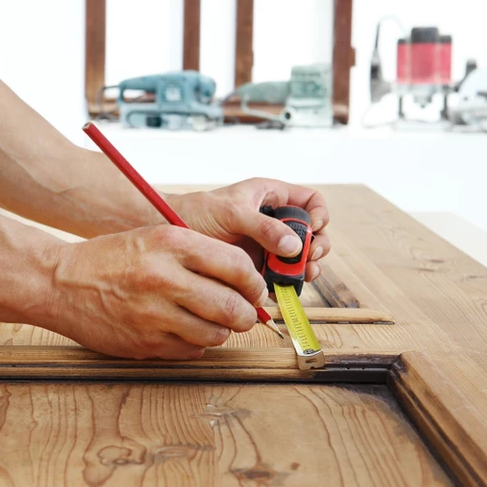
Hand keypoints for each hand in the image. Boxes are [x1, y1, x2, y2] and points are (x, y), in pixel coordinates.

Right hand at [46, 225, 267, 359]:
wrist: (59, 283)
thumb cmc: (110, 259)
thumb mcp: (155, 237)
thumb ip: (199, 255)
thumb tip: (245, 281)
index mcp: (172, 243)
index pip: (237, 266)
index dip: (254, 283)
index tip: (253, 289)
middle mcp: (164, 278)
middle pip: (233, 307)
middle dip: (246, 314)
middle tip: (243, 313)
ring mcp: (154, 314)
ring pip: (215, 333)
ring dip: (221, 331)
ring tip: (210, 321)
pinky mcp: (145, 343)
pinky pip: (191, 350)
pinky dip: (196, 343)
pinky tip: (183, 330)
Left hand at [168, 178, 329, 281]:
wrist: (169, 234)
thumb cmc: (197, 212)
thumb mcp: (232, 212)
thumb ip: (263, 227)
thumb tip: (294, 246)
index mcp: (271, 198)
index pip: (310, 202)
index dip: (318, 214)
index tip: (312, 227)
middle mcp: (273, 223)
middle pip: (311, 235)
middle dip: (316, 247)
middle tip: (310, 258)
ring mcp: (266, 247)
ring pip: (299, 260)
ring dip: (305, 269)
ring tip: (302, 275)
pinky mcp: (256, 269)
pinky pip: (279, 278)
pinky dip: (285, 285)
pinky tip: (282, 289)